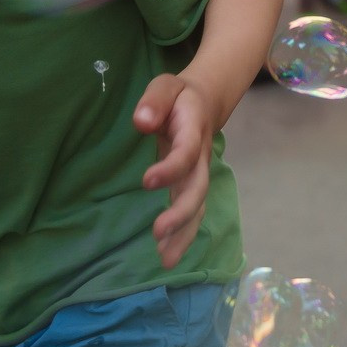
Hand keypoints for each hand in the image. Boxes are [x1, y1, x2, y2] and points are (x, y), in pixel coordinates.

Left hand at [134, 73, 223, 268]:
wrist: (205, 101)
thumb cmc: (178, 96)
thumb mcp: (165, 86)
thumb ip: (154, 101)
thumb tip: (142, 121)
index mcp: (193, 131)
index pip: (186, 153)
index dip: (171, 169)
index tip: (147, 181)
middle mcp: (200, 157)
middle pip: (197, 188)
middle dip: (181, 212)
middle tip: (158, 232)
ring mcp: (198, 174)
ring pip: (198, 207)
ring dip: (184, 234)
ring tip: (166, 260)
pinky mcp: (190, 185)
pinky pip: (192, 213)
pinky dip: (182, 236)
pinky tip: (166, 255)